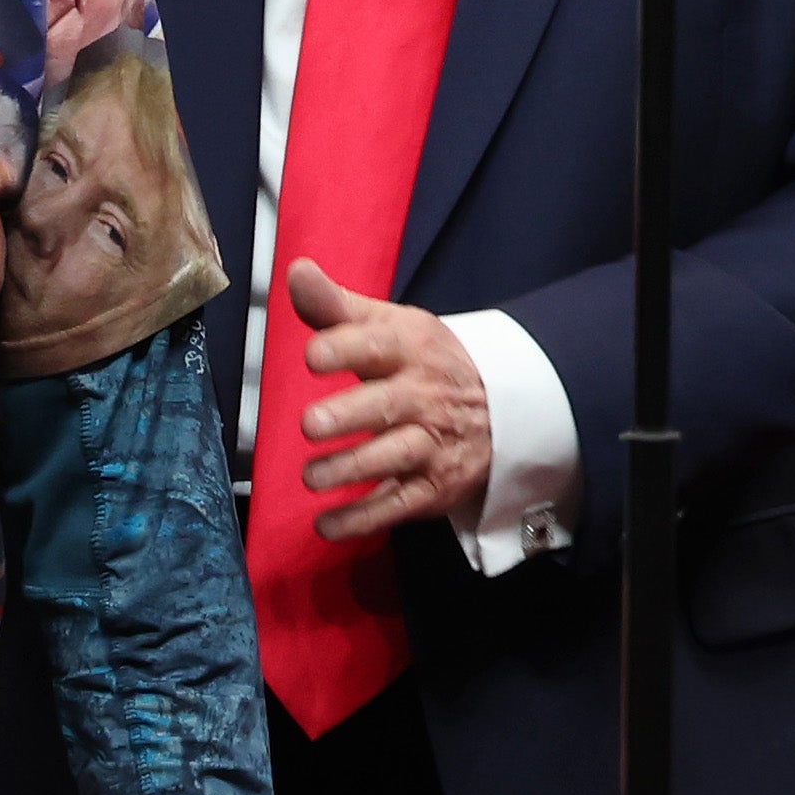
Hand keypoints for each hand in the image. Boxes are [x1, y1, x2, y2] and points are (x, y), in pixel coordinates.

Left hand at [282, 258, 493, 544]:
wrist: (499, 407)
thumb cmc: (420, 362)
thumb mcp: (387, 325)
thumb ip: (335, 306)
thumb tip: (295, 270)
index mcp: (410, 348)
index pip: (377, 344)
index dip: (345, 348)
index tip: (313, 356)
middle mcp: (423, 395)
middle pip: (386, 405)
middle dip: (349, 416)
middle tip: (311, 424)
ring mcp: (432, 443)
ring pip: (393, 457)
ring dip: (351, 469)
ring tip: (311, 477)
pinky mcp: (434, 486)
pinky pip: (398, 505)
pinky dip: (363, 518)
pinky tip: (325, 525)